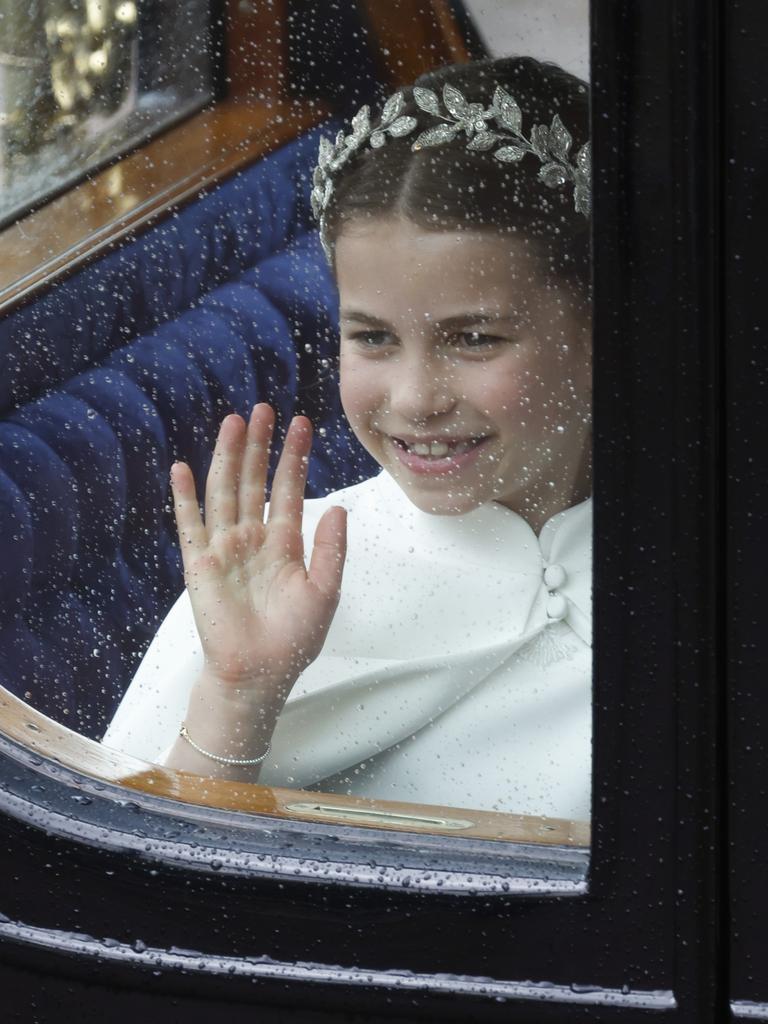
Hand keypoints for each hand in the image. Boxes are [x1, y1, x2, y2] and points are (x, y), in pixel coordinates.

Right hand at [170, 404, 346, 704]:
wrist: (258, 674)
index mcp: (284, 544)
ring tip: (234, 422)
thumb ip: (330, 549)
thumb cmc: (293, 639)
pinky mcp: (199, 563)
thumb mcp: (324, 592)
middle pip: (254, 481)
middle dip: (259, 446)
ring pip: (225, 491)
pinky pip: (190, 523)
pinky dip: (185, 496)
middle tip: (264, 408)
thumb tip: (338, 507)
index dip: (294, 457)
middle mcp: (253, 539)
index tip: (302, 424)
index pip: (289, 489)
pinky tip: (183, 467)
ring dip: (228, 457)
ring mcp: (224, 548)